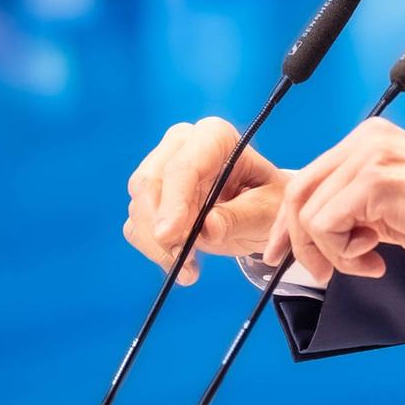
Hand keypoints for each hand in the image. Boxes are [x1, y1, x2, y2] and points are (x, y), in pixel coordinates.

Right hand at [123, 118, 290, 286]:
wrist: (260, 211)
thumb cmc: (267, 200)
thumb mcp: (267, 208)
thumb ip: (240, 216)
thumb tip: (208, 227)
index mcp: (214, 136)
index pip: (183, 165)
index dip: (174, 200)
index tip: (170, 235)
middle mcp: (182, 145)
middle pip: (150, 183)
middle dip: (162, 228)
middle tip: (186, 261)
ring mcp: (161, 170)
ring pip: (139, 207)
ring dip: (159, 246)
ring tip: (192, 268)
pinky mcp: (152, 199)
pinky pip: (137, 226)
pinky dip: (154, 252)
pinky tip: (183, 265)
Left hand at [265, 120, 404, 286]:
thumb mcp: (390, 204)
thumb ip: (355, 207)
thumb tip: (314, 235)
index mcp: (365, 141)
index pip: (307, 178)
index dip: (288, 221)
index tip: (281, 253)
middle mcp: (362, 141)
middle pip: (298, 193)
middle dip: (297, 242)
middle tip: (322, 273)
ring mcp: (367, 157)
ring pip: (310, 216)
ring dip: (333, 253)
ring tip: (369, 259)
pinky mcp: (374, 181)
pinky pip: (328, 226)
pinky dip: (344, 254)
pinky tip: (375, 257)